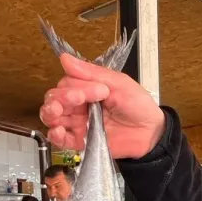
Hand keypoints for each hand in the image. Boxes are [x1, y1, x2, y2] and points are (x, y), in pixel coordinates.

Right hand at [40, 54, 165, 158]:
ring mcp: (79, 124)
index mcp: (86, 89)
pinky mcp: (81, 142)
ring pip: (52, 118)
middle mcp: (79, 106)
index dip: (75, 86)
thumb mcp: (118, 83)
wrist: (151, 132)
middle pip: (55, 99)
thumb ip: (91, 73)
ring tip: (58, 112)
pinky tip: (58, 131)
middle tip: (79, 99)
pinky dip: (55, 136)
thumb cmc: (138, 105)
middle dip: (61, 98)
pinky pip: (61, 140)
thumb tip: (64, 58)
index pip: (66, 84)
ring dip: (50, 113)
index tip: (98, 90)